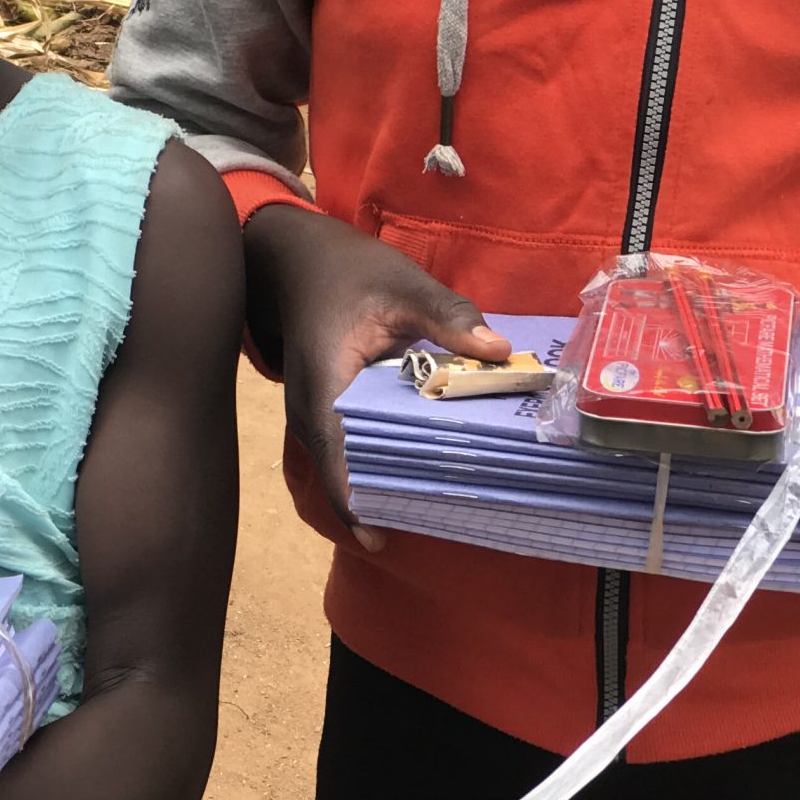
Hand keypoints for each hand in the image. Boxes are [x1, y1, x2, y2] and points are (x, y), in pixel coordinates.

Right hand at [245, 208, 508, 551]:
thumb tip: (501, 351)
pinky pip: (348, 445)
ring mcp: (313, 411)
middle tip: (439, 517)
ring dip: (382, 478)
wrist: (298, 259)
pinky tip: (423, 459)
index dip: (353, 501)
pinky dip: (379, 456)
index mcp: (324, 383)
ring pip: (344, 460)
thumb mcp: (402, 284)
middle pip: (341, 470)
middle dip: (383, 497)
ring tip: (437, 498)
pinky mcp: (325, 407)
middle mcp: (310, 408)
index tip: (380, 539)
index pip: (335, 456)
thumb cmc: (346, 271)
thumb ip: (449, 315)